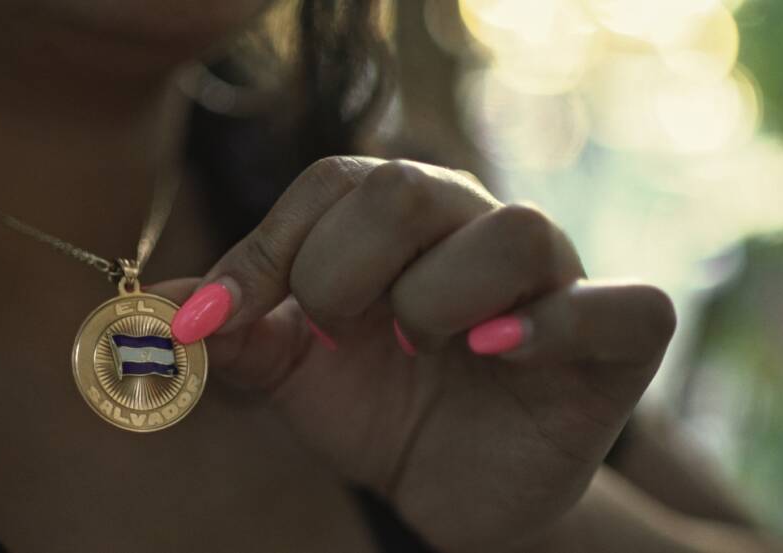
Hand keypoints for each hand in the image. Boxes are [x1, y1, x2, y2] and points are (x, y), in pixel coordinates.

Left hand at [154, 157, 675, 550]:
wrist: (454, 493)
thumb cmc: (379, 412)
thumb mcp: (293, 376)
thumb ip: (237, 335)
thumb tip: (161, 311)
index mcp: (398, 221)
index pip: (333, 184)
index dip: (266, 248)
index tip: (213, 319)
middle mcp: (475, 229)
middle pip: (411, 188)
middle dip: (342, 269)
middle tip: (331, 333)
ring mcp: (554, 280)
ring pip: (511, 231)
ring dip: (434, 298)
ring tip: (417, 350)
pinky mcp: (616, 342)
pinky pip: (621, 305)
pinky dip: (557, 324)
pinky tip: (495, 354)